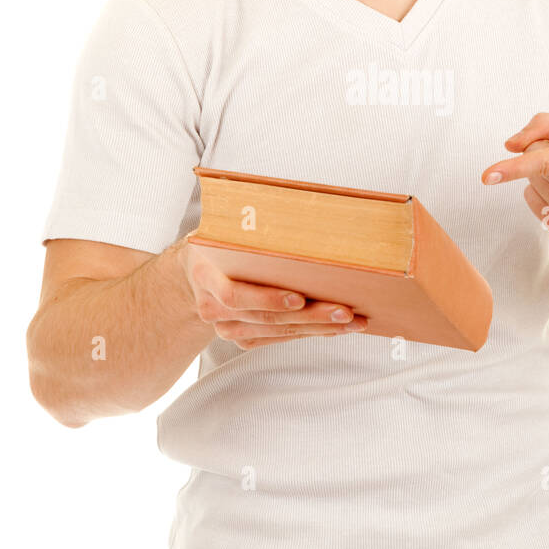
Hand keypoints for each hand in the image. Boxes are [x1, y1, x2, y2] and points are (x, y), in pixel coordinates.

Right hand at [177, 239, 368, 347]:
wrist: (195, 272)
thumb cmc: (218, 243)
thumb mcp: (223, 229)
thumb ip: (249, 227)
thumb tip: (297, 210)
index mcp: (205, 275)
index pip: (234, 296)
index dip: (267, 299)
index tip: (299, 298)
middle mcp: (213, 308)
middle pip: (265, 319)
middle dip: (310, 316)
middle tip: (345, 312)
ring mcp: (227, 327)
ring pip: (277, 332)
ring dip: (318, 328)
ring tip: (352, 321)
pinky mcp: (243, 337)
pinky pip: (279, 339)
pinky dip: (310, 332)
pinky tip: (336, 328)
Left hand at [480, 110, 548, 244]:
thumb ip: (548, 124)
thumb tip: (510, 145)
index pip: (547, 161)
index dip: (515, 167)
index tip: (489, 175)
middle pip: (535, 166)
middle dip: (546, 153)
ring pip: (532, 184)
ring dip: (546, 176)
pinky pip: (534, 202)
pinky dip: (545, 193)